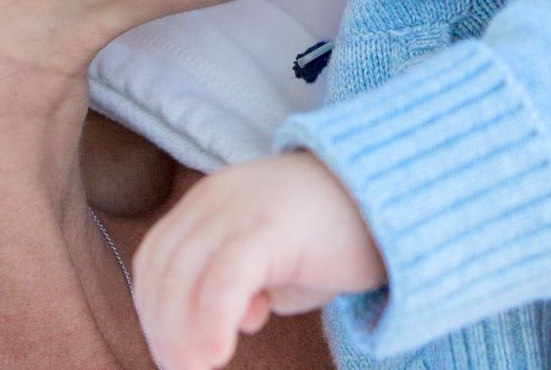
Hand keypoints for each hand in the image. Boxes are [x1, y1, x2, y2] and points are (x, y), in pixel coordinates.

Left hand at [131, 151, 385, 369]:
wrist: (396, 198)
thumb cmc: (335, 236)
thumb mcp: (276, 263)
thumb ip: (241, 286)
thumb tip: (226, 321)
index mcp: (209, 202)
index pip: (156, 257)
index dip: (153, 309)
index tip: (169, 351)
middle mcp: (217, 198)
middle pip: (164, 268)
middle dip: (164, 328)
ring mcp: (243, 206)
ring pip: (187, 274)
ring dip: (183, 330)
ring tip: (196, 368)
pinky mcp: (273, 224)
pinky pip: (228, 274)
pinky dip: (213, 316)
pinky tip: (220, 350)